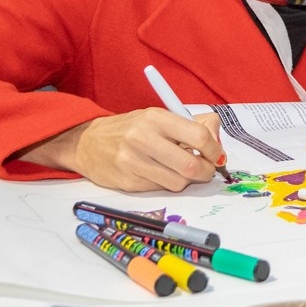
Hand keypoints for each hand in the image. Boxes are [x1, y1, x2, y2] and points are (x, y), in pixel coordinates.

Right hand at [17, 108, 223, 191]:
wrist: (88, 142)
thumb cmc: (131, 128)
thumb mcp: (159, 116)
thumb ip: (193, 125)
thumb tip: (218, 142)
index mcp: (156, 118)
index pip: (199, 136)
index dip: (215, 150)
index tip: (218, 155)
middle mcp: (143, 139)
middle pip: (191, 165)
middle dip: (207, 171)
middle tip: (207, 169)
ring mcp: (133, 162)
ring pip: (179, 183)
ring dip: (187, 180)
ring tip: (180, 170)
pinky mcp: (128, 182)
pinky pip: (161, 189)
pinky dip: (168, 184)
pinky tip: (160, 173)